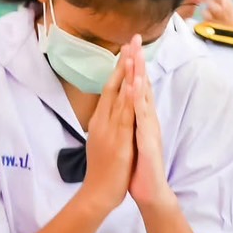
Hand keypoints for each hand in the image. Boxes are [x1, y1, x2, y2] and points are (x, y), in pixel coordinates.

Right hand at [80, 51, 135, 214]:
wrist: (98, 193)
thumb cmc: (103, 170)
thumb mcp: (102, 142)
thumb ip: (107, 125)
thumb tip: (109, 113)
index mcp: (100, 121)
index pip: (110, 89)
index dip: (119, 69)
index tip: (126, 50)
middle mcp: (103, 120)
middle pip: (114, 85)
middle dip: (124, 62)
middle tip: (131, 40)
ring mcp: (110, 128)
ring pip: (119, 95)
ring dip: (127, 73)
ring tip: (133, 52)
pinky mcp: (118, 138)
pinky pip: (125, 114)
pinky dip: (129, 97)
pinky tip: (134, 83)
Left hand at [125, 38, 170, 208]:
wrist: (148, 190)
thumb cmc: (138, 166)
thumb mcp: (131, 138)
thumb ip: (130, 120)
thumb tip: (126, 105)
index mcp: (140, 118)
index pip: (136, 87)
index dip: (133, 67)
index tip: (128, 46)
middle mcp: (146, 119)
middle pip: (141, 86)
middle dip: (138, 62)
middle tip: (136, 38)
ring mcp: (148, 128)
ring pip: (143, 97)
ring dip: (140, 75)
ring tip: (138, 54)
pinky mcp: (147, 140)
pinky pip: (142, 117)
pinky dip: (139, 100)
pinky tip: (137, 87)